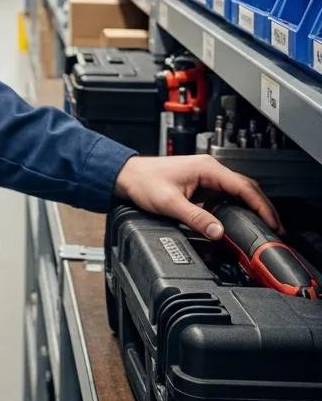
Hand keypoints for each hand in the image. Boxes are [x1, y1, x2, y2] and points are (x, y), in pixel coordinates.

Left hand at [114, 154, 281, 239]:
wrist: (126, 176)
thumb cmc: (143, 182)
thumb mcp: (170, 203)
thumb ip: (195, 218)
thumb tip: (217, 231)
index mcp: (207, 168)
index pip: (244, 186)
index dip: (261, 205)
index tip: (273, 222)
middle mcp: (209, 170)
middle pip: (246, 188)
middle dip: (262, 208)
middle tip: (275, 229)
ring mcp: (205, 177)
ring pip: (236, 193)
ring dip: (250, 208)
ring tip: (262, 228)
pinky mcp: (200, 186)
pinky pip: (224, 197)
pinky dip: (235, 209)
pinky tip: (239, 222)